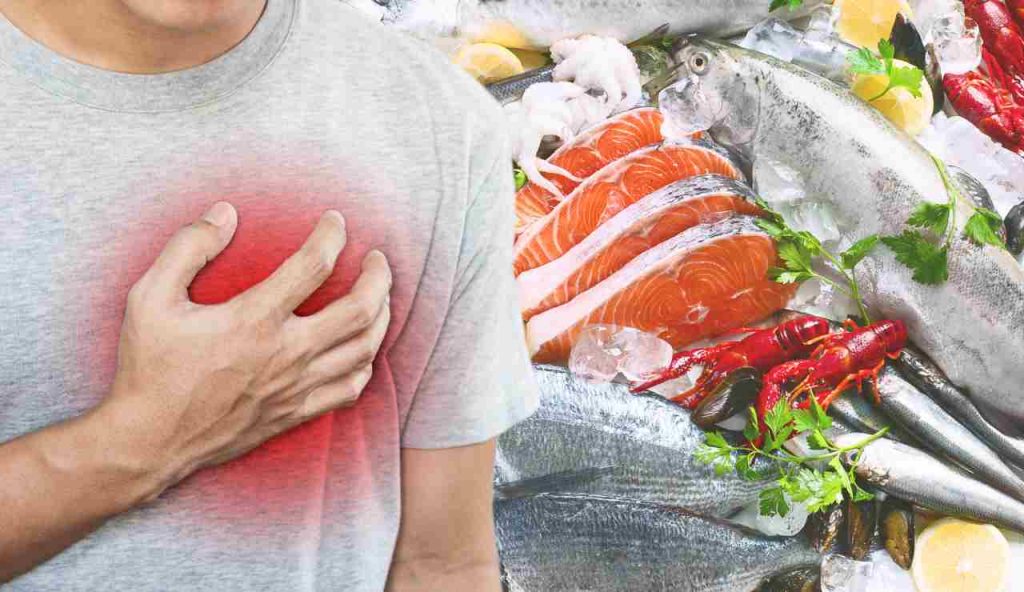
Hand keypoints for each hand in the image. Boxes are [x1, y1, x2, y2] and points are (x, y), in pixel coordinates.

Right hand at [99, 202, 391, 493]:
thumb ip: (188, 248)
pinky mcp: (295, 413)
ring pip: (364, 348)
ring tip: (380, 295)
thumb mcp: (149, 297)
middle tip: (377, 257)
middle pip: (360, 309)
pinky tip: (361, 347)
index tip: (335, 221)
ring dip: (382, 315)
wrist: (148, 441)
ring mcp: (295, 386)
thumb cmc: (148, 367)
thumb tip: (226, 212)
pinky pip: (350, 389)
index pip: (314, 265)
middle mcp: (285, 353)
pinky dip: (365, 363)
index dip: (332, 235)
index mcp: (254, 320)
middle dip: (379, 276)